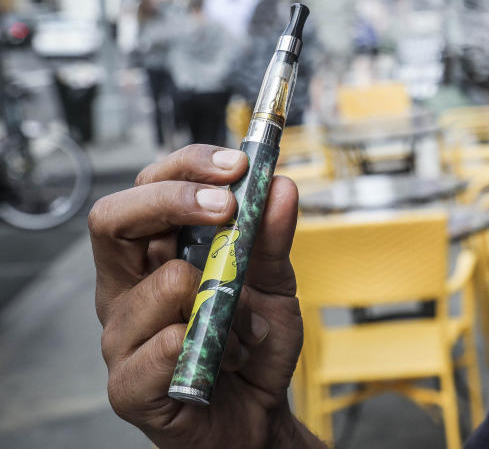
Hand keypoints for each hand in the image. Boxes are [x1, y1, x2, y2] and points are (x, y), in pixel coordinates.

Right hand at [89, 145, 321, 447]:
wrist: (258, 417)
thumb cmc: (251, 348)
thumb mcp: (273, 285)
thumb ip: (271, 239)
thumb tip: (280, 186)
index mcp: (152, 256)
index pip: (146, 189)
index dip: (185, 168)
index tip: (237, 165)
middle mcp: (125, 290)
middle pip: (113, 219)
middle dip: (176, 200)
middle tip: (229, 208)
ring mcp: (121, 337)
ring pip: (159, 286)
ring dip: (223, 302)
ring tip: (245, 330)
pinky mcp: (127, 386)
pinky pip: (163, 347)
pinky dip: (212, 345)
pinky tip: (229, 358)